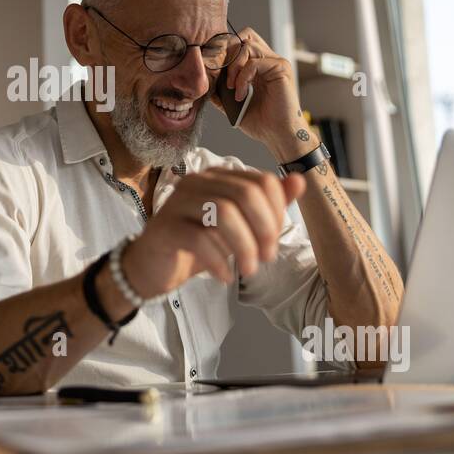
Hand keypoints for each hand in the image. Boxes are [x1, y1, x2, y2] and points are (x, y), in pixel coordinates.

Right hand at [120, 167, 305, 296]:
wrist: (153, 267)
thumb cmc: (198, 245)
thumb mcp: (239, 226)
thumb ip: (268, 204)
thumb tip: (299, 181)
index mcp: (218, 176)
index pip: (262, 182)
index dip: (276, 213)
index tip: (273, 241)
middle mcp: (197, 182)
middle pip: (245, 194)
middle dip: (264, 230)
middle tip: (266, 258)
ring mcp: (178, 202)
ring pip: (224, 213)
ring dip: (244, 247)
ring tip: (248, 269)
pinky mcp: (164, 227)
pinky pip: (199, 238)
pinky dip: (219, 260)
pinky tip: (224, 276)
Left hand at [212, 28, 313, 162]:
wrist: (278, 136)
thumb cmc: (261, 122)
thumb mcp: (232, 104)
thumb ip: (220, 90)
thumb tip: (204, 79)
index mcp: (257, 66)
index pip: (239, 42)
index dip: (223, 51)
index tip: (211, 70)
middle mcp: (267, 60)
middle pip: (243, 36)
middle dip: (226, 53)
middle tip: (220, 75)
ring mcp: (275, 63)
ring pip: (247, 45)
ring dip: (233, 66)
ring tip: (231, 87)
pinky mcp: (280, 69)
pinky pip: (254, 62)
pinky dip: (242, 78)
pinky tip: (240, 94)